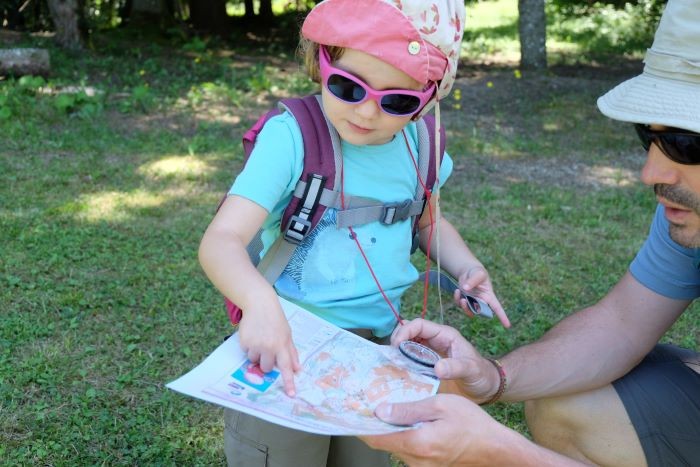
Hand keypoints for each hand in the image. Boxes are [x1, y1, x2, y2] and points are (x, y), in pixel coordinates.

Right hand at [238, 301, 300, 396]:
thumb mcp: (287, 334)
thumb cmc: (276, 320)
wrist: (260, 304)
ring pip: (254, 361)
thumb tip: (297, 369)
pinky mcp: (244, 342)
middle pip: (267, 368)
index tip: (291, 394)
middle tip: (267, 348)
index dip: (288, 382)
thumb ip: (292, 352)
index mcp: (282, 345)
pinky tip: (252, 335)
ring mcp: (256, 345)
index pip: (286, 367)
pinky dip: (248, 346)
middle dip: (266, 362)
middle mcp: (269, 347)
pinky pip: (245, 352)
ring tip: (259, 339)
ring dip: (256, 354)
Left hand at [360, 395, 511, 466]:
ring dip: (389, 430)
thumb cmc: (473, 425)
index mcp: (416, 443)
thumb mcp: (440, 406)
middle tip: (367, 403)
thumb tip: (381, 410)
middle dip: (374, 424)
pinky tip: (408, 421)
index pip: (376, 438)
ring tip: (387, 407)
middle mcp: (415, 460)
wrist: (496, 449)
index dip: (360, 425)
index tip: (350, 411)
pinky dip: (403, 436)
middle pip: (383, 442)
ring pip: (395, 446)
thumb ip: (409, 409)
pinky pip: (408, 451)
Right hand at [392, 319, 501, 402]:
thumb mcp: (470, 370)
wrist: (486, 387)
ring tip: (393, 363)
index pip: (419, 325)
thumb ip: (456, 367)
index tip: (396, 346)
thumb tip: (437, 368)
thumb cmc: (481, 375)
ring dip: (398, 350)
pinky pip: (411, 356)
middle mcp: (435, 340)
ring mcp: (430, 351)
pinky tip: (399, 371)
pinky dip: (402, 360)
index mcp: (445, 335)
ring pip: (408, 343)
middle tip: (392, 356)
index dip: (405, 331)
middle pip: (409, 331)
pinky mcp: (427, 362)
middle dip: (398, 339)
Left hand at [456, 265, 509, 327]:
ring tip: (461, 298)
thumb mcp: (478, 274)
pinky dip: (457, 300)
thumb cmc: (477, 272)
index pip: (497, 308)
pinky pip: (461, 305)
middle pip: (480, 312)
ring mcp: (473, 302)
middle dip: (473, 309)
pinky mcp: (465, 301)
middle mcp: (482, 301)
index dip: (502, 317)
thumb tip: (466, 289)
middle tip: (464, 300)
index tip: (507, 326)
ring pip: (470, 312)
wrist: (468, 271)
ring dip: (464, 307)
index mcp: (489, 296)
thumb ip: (473, 281)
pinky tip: (457, 291)